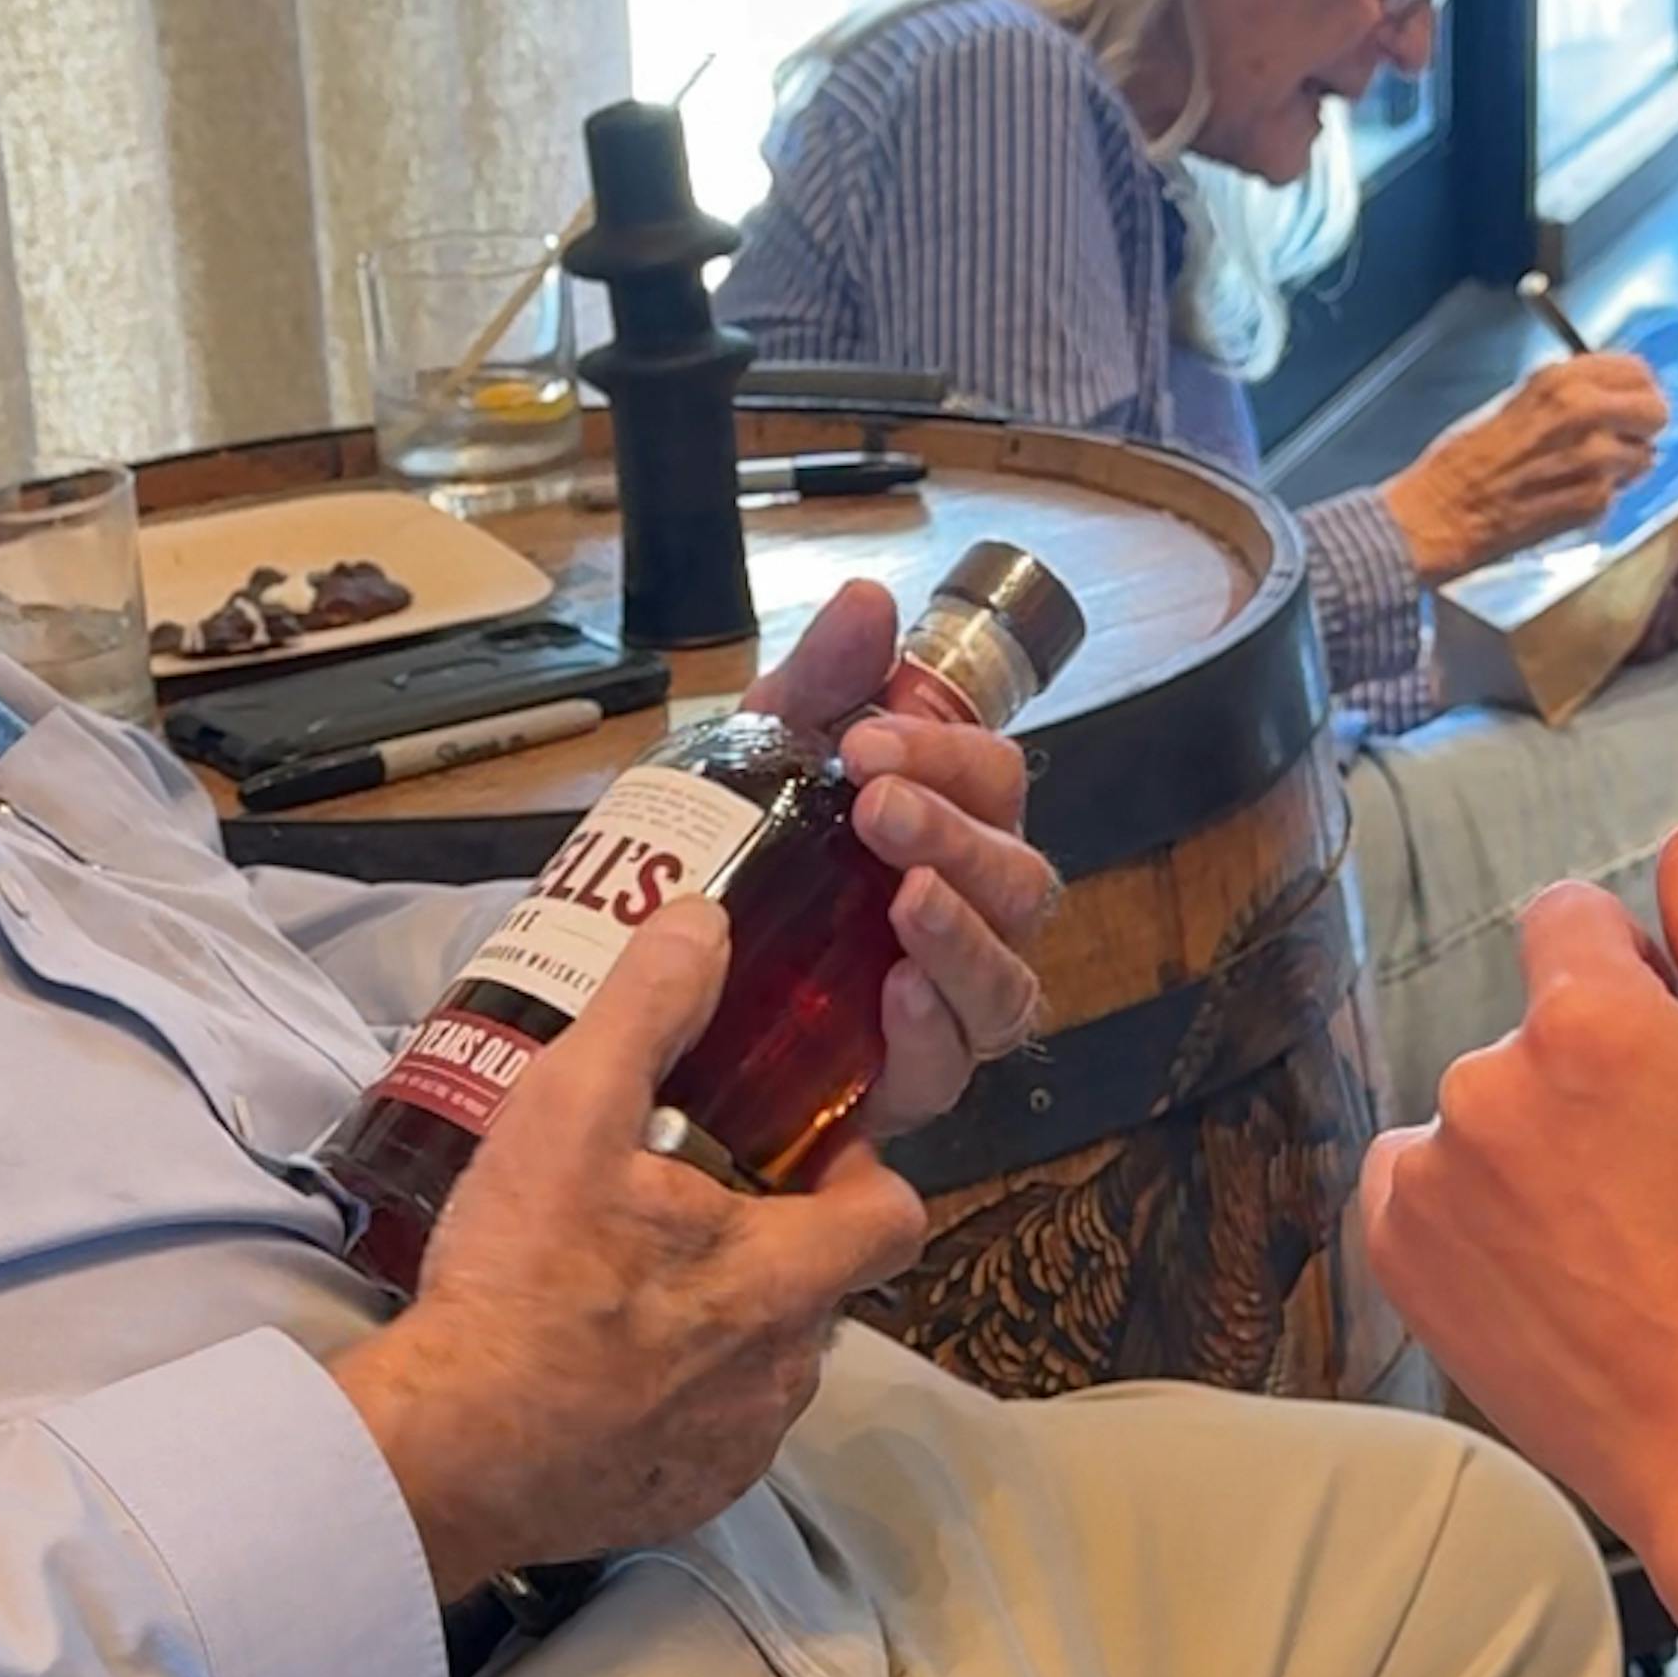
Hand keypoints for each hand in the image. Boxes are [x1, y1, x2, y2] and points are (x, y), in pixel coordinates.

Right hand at [333, 902, 928, 1593]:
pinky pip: (709, 1433)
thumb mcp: (572, 1109)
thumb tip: (702, 922)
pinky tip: (593, 1364)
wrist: (446, 1454)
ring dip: (719, 1322)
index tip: (799, 1153)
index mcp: (785, 1273)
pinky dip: (671, 1400)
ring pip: (764, 1361)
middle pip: (821, 1284)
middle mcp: (786, 1369)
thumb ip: (648, 1006)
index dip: (859, 1175)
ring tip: (621, 1279)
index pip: (894, 1214)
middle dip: (769, 1242)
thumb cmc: (518, 1288)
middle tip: (676, 1202)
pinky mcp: (686, 1499)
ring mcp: (739, 1446)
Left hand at [741, 581, 1059, 1136]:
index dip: (947, 755)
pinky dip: (933, 1029)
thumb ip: (825, 679)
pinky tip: (898, 993)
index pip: (994, 780)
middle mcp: (970, 913)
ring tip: (906, 897)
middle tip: (878, 809)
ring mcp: (947, 1002)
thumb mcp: (771, 752)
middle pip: (1017, 877)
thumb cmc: (749, 849)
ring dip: (962, 932)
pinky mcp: (906, 1078)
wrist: (660, 971)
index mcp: (953, 824)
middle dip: (954, 836)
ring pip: (1004, 976)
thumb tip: (870, 598)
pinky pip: (951, 1062)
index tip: (868, 741)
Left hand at [1358, 828, 1677, 1556]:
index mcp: (1585, 1019)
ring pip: (1473, 1109)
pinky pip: (1419, 1178)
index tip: (1660, 1054)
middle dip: (1575, 1070)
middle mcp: (1485, 1079)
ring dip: (1520, 1143)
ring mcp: (1428, 1165)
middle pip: (1522, 1026)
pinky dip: (1464, 1206)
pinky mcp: (1391, 1239)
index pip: (1565, 918)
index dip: (1621, 973)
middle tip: (1647, 1172)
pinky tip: (1540, 1262)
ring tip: (1599, 1234)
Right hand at [1380, 353, 1669, 582]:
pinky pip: (1618, 494)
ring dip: (1622, 466)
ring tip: (1580, 472)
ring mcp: (1595, 460)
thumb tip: (1608, 394)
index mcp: (1562, 380)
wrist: (1441, 514)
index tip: (1629, 398)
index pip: (1636, 370)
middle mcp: (1585, 413)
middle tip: (1622, 436)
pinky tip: (1562, 496)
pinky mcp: (1595, 501)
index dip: (1636, 386)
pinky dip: (1598, 496)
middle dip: (1642, 425)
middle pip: (1656, 410)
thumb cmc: (1465, 461)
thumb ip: (1566, 395)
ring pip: (1644, 458)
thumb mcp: (1514, 403)